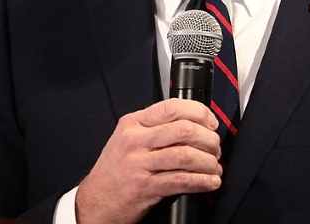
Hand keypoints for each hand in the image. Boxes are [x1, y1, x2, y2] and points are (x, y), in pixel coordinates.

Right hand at [75, 99, 221, 223]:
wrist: (95, 202)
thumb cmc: (113, 172)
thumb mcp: (126, 140)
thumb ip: (153, 129)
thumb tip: (191, 125)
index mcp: (132, 124)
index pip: (171, 108)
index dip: (199, 113)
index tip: (211, 123)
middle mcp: (134, 141)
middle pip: (183, 129)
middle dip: (209, 140)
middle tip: (215, 148)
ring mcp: (138, 164)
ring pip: (186, 155)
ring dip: (208, 162)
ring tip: (214, 167)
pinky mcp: (145, 187)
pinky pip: (182, 181)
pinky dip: (202, 182)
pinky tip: (209, 182)